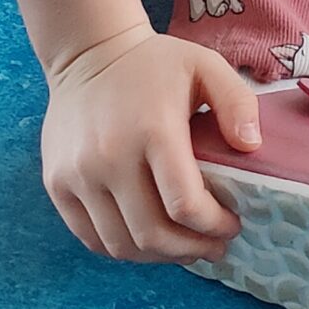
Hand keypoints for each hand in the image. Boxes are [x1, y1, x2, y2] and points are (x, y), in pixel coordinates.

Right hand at [41, 21, 260, 263]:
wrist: (89, 52)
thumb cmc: (155, 64)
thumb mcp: (205, 66)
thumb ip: (237, 102)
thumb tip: (251, 147)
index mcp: (152, 129)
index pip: (184, 204)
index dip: (213, 226)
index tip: (231, 224)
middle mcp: (109, 156)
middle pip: (153, 234)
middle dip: (191, 250)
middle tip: (213, 247)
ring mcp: (77, 173)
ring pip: (121, 245)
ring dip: (158, 256)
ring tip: (182, 247)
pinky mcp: (57, 183)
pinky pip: (91, 237)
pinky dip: (122, 248)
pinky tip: (146, 239)